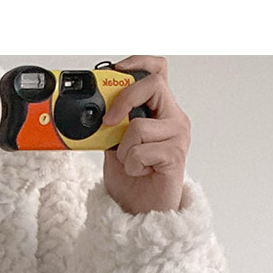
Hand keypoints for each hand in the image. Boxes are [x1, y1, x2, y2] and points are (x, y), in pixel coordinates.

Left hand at [102, 58, 190, 215]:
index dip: (139, 62)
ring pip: (139, 125)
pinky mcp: (176, 156)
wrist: (141, 211)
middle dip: (124, 100)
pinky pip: (141, 150)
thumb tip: (94, 107)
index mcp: (161, 110)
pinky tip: (140, 172)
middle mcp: (174, 118)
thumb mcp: (113, 142)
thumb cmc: (132, 177)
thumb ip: (111, 121)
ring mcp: (178, 136)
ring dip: (124, 147)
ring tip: (131, 162)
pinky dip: (131, 164)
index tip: (116, 69)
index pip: (159, 71)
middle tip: (109, 122)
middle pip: (154, 84)